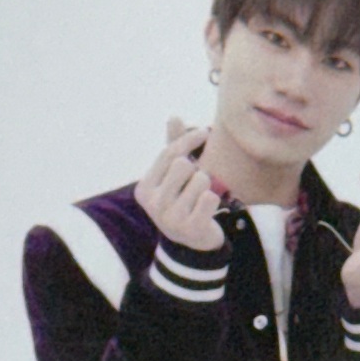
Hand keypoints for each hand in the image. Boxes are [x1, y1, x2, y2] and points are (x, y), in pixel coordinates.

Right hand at [135, 118, 223, 250]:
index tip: (205, 132)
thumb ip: (174, 148)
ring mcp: (171, 218)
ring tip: (201, 198)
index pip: (169, 153)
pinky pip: (210, 197)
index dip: (189, 139)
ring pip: (200, 180)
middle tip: (196, 183)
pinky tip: (208, 209)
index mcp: (144, 189)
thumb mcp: (173, 177)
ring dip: (207, 186)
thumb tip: (174, 116)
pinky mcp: (191, 228)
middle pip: (183, 165)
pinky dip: (215, 200)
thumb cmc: (183, 201)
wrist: (192, 244)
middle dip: (196, 170)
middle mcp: (153, 204)